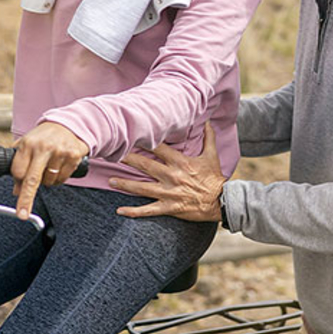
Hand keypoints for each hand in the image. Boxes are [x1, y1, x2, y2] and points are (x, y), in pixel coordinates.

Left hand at [11, 122, 88, 219]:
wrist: (69, 125)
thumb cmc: (44, 137)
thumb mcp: (27, 144)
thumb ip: (19, 164)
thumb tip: (16, 190)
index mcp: (28, 143)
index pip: (18, 171)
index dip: (18, 181)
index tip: (17, 189)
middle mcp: (43, 147)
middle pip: (32, 180)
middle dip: (26, 200)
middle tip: (22, 214)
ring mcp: (60, 152)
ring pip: (49, 182)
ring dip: (47, 181)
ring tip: (49, 167)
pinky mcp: (73, 157)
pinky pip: (62, 179)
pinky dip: (58, 179)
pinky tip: (58, 167)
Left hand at [111, 124, 225, 221]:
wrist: (221, 201)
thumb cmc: (215, 178)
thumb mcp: (212, 155)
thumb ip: (208, 137)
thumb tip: (208, 121)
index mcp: (180, 162)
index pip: (158, 148)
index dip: (144, 141)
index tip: (130, 136)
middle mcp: (171, 176)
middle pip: (145, 165)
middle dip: (128, 160)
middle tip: (112, 155)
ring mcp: (168, 193)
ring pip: (142, 188)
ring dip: (125, 184)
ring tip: (111, 181)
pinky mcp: (169, 207)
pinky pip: (148, 210)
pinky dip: (134, 211)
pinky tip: (120, 211)